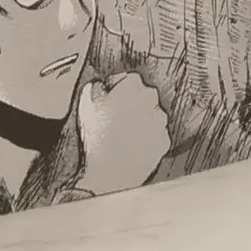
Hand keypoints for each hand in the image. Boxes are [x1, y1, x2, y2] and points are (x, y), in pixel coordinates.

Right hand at [70, 74, 170, 196]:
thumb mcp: (86, 105)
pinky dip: (148, 137)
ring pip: (151, 115)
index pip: (128, 78)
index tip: (110, 96)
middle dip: (131, 103)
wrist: (109, 172)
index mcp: (132, 87)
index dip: (116, 87)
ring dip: (141, 120)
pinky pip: (157, 134)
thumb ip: (95, 87)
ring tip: (123, 134)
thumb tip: (99, 85)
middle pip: (142, 95)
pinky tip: (133, 145)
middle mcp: (151, 100)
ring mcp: (160, 121)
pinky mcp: (164, 140)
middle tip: (115, 116)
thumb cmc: (97, 139)